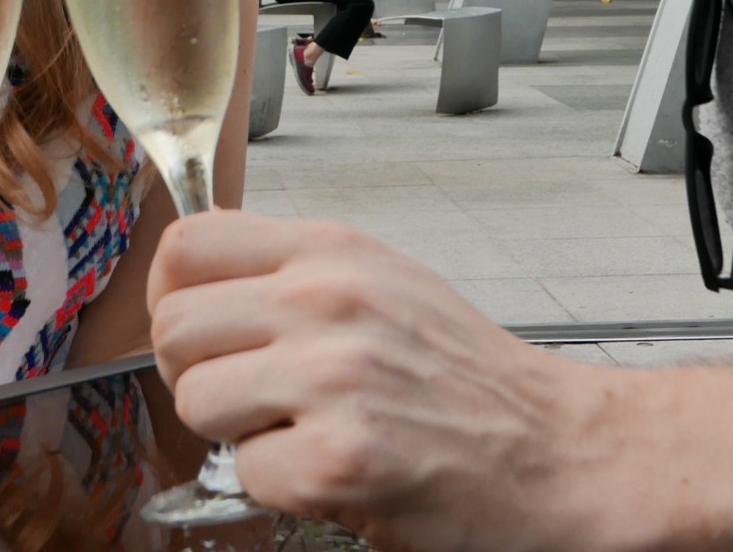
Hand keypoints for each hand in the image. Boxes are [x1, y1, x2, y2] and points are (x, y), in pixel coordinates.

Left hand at [149, 213, 618, 551]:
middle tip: (251, 397)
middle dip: (198, 374)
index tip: (199, 329)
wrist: (560, 452)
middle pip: (173, 328)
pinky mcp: (341, 456)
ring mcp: (332, 376)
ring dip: (236, 434)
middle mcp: (326, 300)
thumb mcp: (382, 283)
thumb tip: (196, 283)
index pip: (186, 243)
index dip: (171, 294)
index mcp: (331, 252)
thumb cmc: (470, 380)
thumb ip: (293, 273)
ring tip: (300, 432)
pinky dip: (281, 487)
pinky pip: (246, 473)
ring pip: (196, 401)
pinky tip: (334, 471)